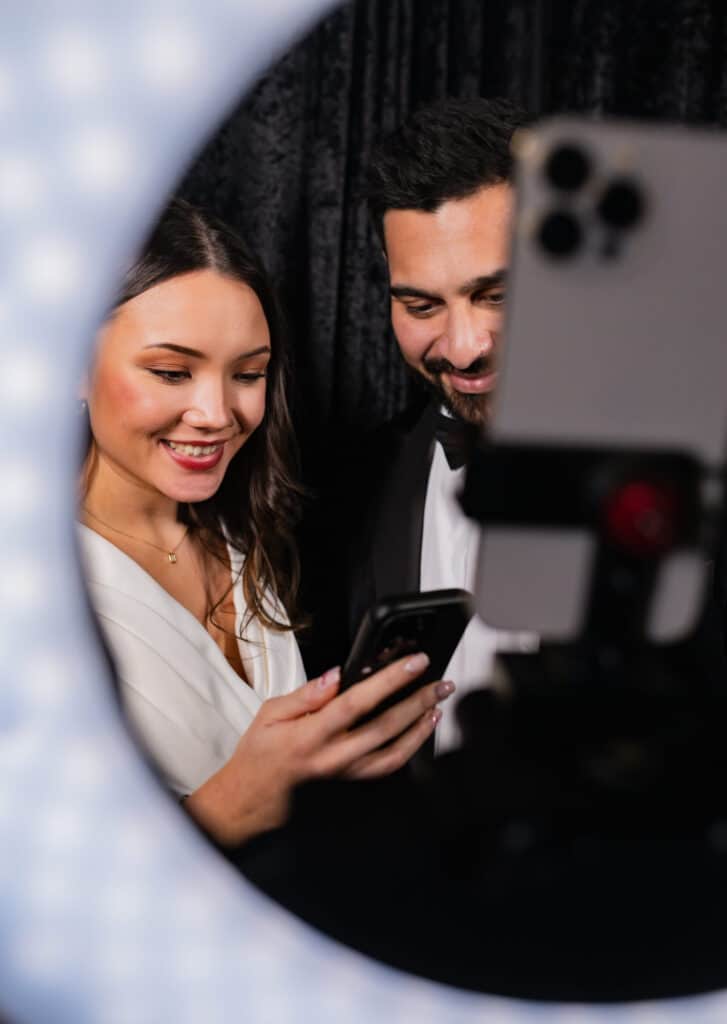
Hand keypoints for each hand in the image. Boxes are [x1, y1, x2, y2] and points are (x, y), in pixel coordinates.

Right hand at [185, 653, 454, 845]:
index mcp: (310, 735)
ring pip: (394, 752)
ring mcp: (345, 774)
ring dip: (420, 726)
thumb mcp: (269, 713)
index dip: (389, 681)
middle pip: (385, 727)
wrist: (251, 797)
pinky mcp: (351, 782)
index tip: (414, 663)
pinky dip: (410, 747)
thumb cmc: (259, 753)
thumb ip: (306, 695)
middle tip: (441, 682)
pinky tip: (421, 729)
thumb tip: (336, 675)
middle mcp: (332, 757)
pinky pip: (387, 767)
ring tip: (438, 703)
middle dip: (418, 701)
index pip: (357, 703)